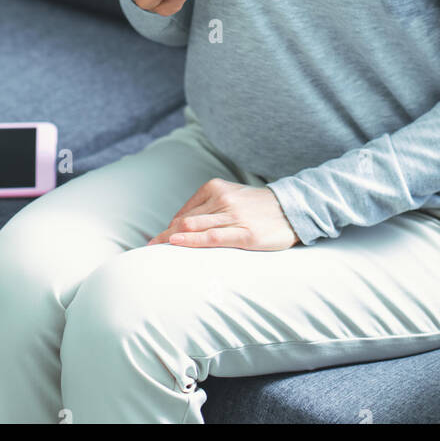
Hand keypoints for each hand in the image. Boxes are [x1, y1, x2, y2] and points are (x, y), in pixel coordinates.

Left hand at [146, 179, 300, 250]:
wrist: (292, 209)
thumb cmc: (257, 207)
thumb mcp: (230, 197)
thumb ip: (207, 207)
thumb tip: (180, 227)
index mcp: (215, 188)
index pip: (184, 212)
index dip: (168, 228)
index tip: (154, 242)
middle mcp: (222, 199)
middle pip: (184, 221)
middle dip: (164, 236)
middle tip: (147, 250)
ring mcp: (234, 216)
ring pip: (194, 227)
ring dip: (171, 240)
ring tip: (153, 252)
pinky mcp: (245, 234)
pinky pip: (213, 237)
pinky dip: (192, 241)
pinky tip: (176, 244)